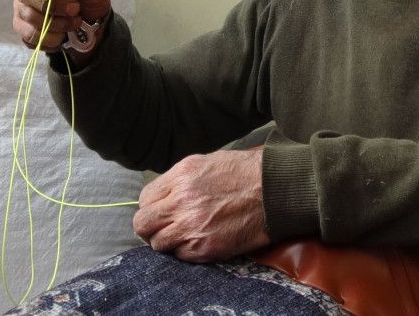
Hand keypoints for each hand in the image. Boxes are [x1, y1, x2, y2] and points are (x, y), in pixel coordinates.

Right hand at [12, 0, 110, 53]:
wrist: (92, 27)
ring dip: (58, 23)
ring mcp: (22, 9)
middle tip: (75, 9)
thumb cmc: (89, 1)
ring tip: (74, 22)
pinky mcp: (23, 31)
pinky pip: (31, 36)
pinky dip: (52, 38)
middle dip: (53, 4)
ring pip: (29, 16)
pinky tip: (62, 34)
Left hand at [134, 149, 270, 262]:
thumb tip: (162, 195)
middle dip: (150, 226)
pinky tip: (201, 239)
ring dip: (168, 240)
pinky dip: (187, 250)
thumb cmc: (244, 172)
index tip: (160, 209)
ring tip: (184, 234)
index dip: (151, 206)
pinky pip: (181, 255)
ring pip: (159, 244)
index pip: (145, 199)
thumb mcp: (206, 162)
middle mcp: (182, 202)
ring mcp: (193, 227)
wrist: (275, 189)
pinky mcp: (206, 247)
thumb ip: (179, 179)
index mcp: (181, 177)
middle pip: (143, 224)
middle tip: (163, 226)